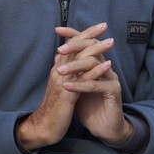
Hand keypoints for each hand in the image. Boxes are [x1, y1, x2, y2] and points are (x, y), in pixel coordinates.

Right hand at [16, 23, 112, 150]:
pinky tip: (107, 65)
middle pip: (74, 47)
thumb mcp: (59, 86)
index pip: (70, 46)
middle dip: (90, 35)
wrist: (44, 127)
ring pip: (80, 60)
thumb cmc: (54, 108)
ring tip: (110, 42)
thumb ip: (64, 73)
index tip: (97, 27)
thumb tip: (67, 61)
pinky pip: (83, 80)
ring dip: (96, 50)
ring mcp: (63, 82)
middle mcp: (58, 72)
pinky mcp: (68, 95)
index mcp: (58, 69)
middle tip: (104, 25)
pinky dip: (96, 71)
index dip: (83, 35)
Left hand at [68, 38, 132, 144]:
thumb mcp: (77, 86)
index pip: (86, 43)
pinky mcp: (113, 92)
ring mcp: (111, 78)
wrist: (104, 128)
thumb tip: (58, 57)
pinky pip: (96, 85)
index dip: (73, 35)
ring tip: (60, 72)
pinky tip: (67, 87)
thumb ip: (71, 72)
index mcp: (96, 64)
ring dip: (75, 67)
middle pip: (92, 48)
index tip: (58, 29)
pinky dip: (80, 85)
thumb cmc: (91, 106)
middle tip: (59, 49)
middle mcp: (105, 67)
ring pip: (93, 65)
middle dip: (75, 46)